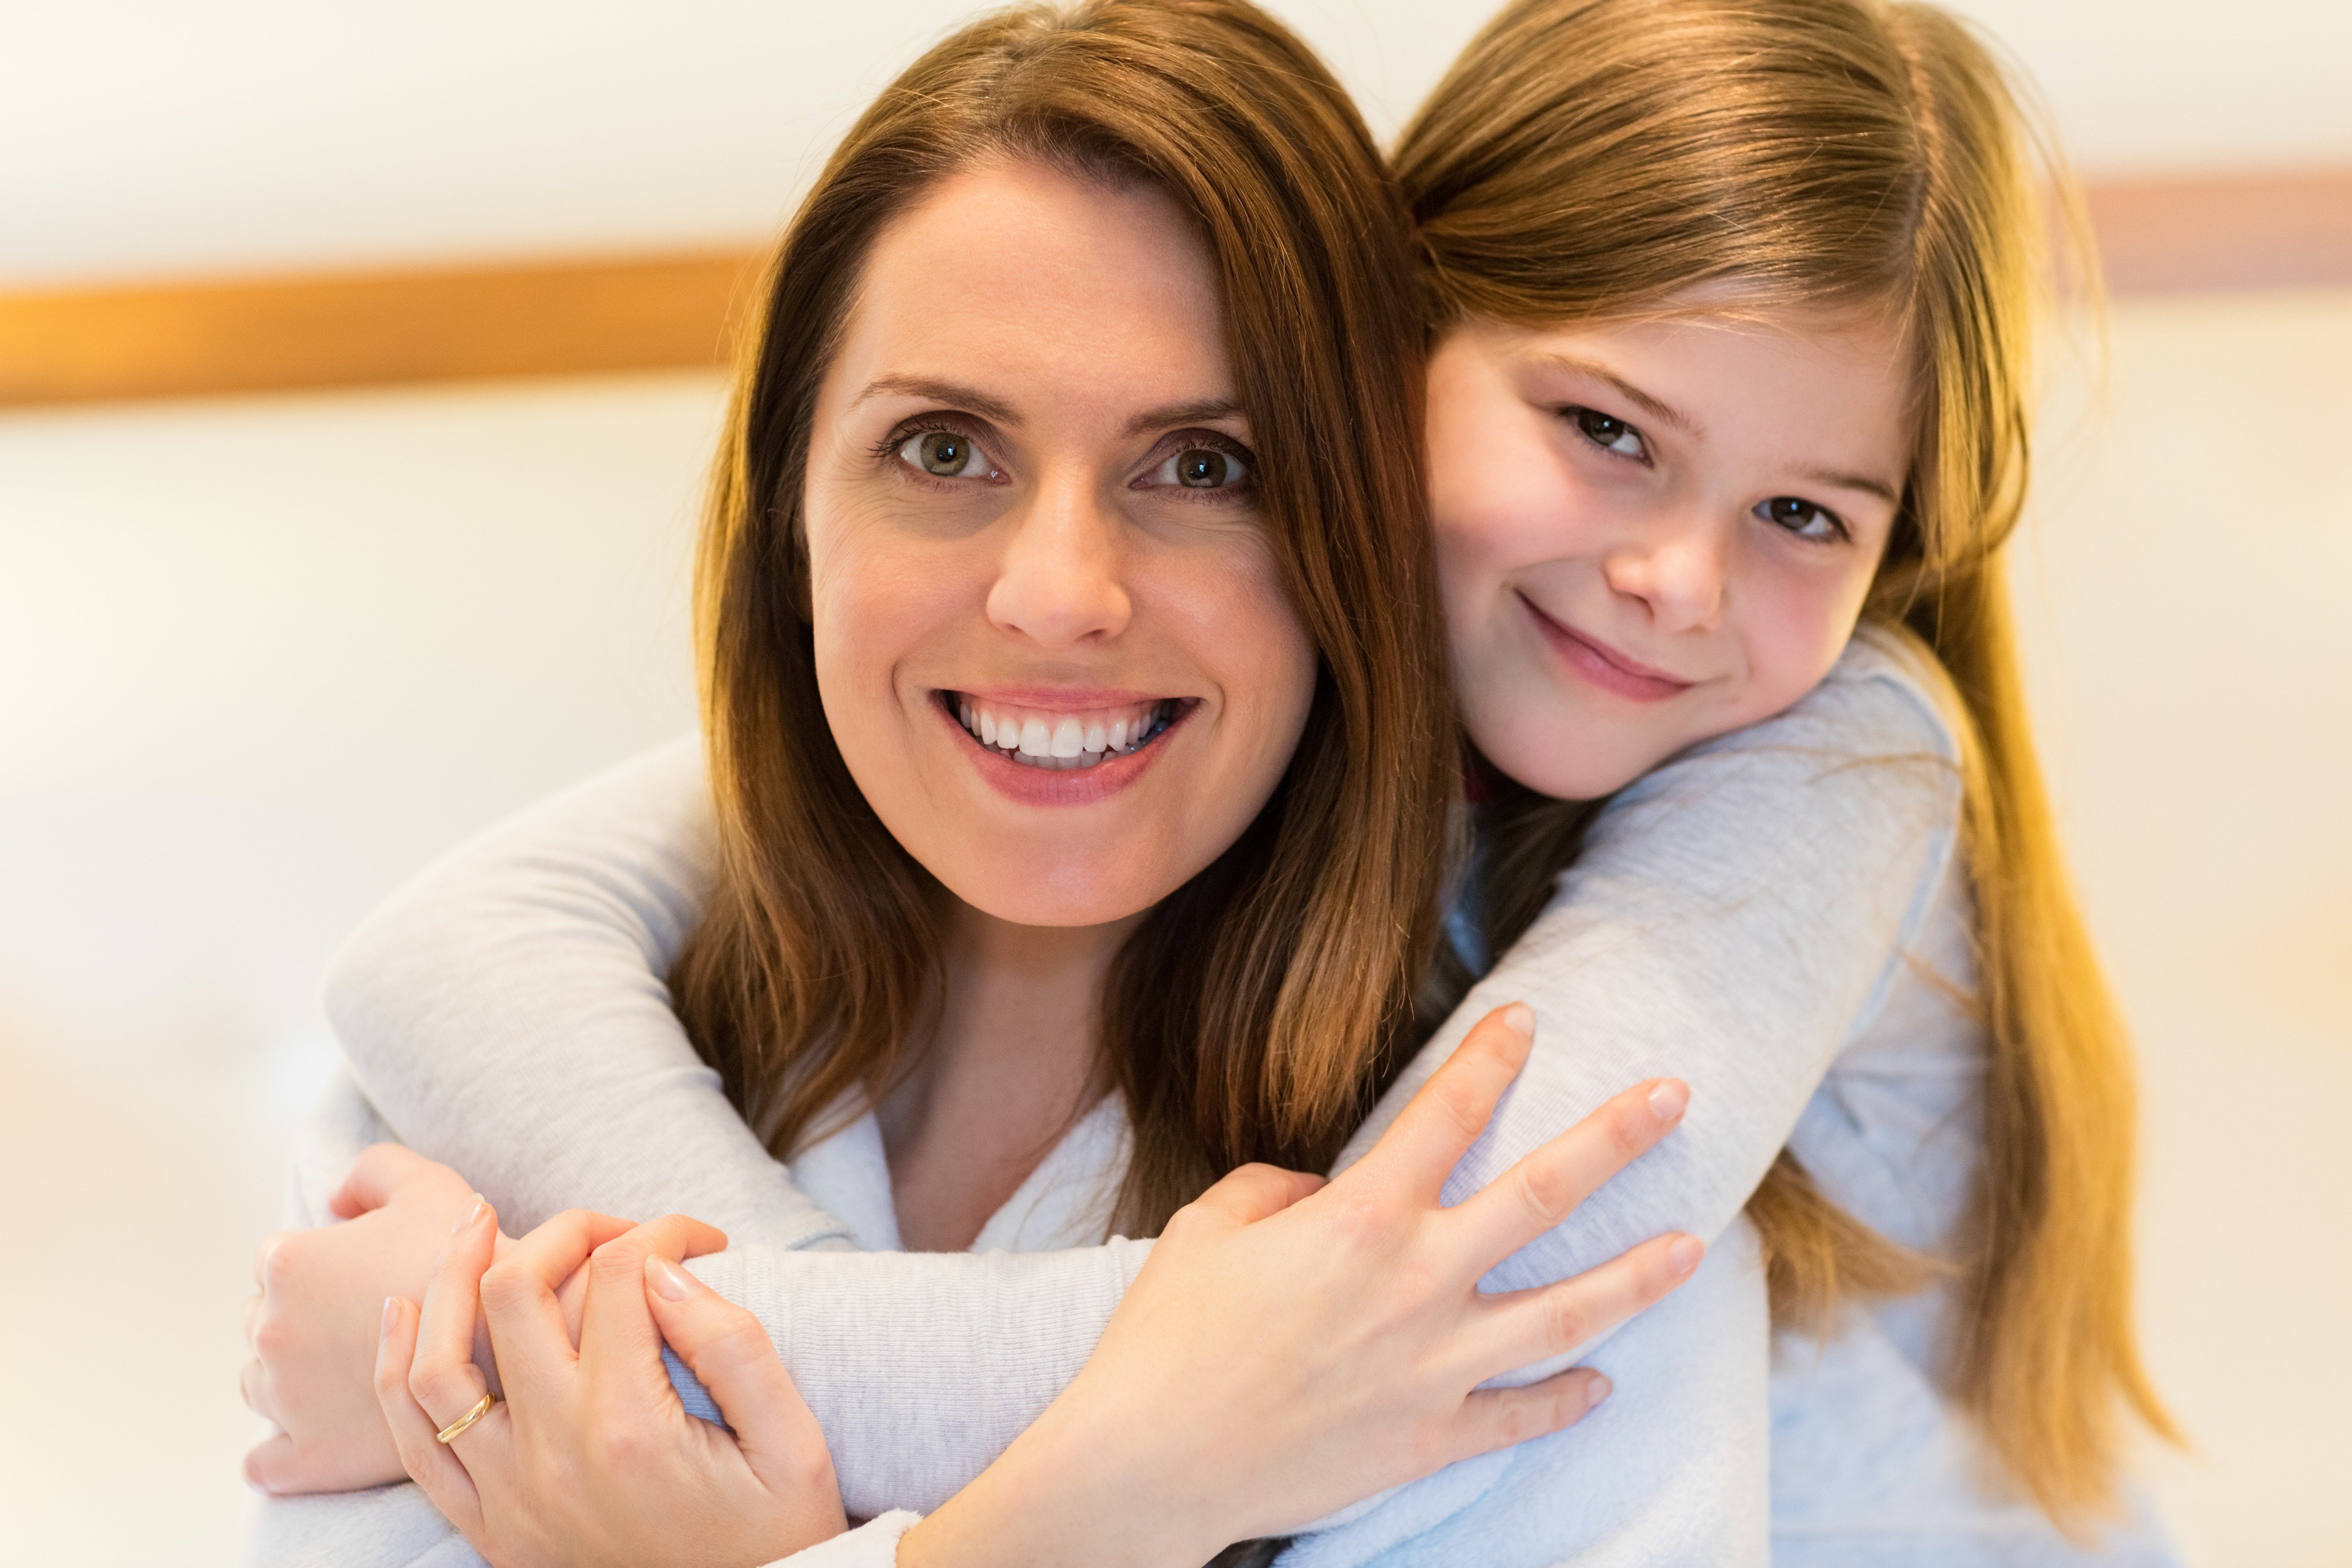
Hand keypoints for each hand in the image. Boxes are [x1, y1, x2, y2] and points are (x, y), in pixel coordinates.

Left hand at [243, 1143, 480, 1492]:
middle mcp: (272, 1330)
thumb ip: (372, 1170)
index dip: (322, 1263)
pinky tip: (311, 1437)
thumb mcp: (427, 1182)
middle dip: (303, 1319)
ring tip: (349, 1373)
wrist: (523, 1340)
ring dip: (290, 1378)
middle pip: (262, 1320)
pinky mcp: (307, 1456)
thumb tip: (337, 1199)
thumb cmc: (474, 1257)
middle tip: (363, 1322)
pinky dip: (278, 1454)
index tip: (362, 1275)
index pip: (276, 1260)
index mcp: (290, 1264)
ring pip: (259, 1385)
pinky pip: (266, 1463)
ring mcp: (285, 1399)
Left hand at [377, 1202, 846, 1566]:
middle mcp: (554, 1456)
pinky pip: (413, 1442)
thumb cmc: (776, 1534)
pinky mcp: (492, 1528)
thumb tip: (663, 1269)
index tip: (702, 1238)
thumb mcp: (794, 1444)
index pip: (619, 1275)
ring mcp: (511, 1496)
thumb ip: (735, 1346)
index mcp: (631, 1427)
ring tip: (476, 1222)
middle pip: (513, 1293)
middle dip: (561, 1230)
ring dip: (449, 1277)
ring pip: (436, 1362)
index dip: (663, 1230)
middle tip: (606, 1224)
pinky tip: (402, 1311)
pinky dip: (394, 1368)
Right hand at [906, 1003, 1701, 1567]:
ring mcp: (1435, 1365)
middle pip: (1545, 1194)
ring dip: (1637, 1277)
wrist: (1153, 1462)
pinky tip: (1602, 1385)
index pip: (1445, 1112)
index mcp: (1361, 1218)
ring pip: (1567, 1312)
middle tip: (1674, 1096)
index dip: (1491, 1056)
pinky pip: (1520, 1415)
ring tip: (1692, 1247)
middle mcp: (1418, 1282)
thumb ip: (1275, 1189)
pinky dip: (1566, 1400)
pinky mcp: (1429, 1436)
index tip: (1527, 1016)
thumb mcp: (1207, 1229)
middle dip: (1617, 1136)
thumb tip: (1321, 1190)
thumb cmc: (1166, 1337)